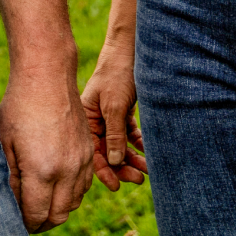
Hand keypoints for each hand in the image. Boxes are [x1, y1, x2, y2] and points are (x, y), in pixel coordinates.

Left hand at [0, 70, 96, 230]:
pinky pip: (84, 185)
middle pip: (59, 216)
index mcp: (42, 171)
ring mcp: (81, 161)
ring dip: (57, 208)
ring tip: (40, 202)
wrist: (47, 77)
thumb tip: (11, 204)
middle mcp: (66, 171)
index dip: (26, 224)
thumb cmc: (19, 107)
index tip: (16, 221)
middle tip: (27, 218)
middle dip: (42, 222)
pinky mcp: (88, 152)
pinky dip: (71, 193)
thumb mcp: (5, 143)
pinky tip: (55, 185)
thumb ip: (10, 178)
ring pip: (74, 203)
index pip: (37, 216)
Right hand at [79, 47, 147, 189]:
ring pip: (119, 145)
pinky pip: (129, 134)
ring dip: (133, 158)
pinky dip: (138, 143)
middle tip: (139, 178)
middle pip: (106, 152)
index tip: (117, 186)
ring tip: (148, 169)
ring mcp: (108, 117)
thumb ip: (114, 134)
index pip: (92, 152)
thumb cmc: (117, 74)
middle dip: (121, 167)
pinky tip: (149, 151)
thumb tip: (113, 162)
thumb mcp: (114, 106)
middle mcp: (95, 121)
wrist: (130, 49)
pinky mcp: (122, 112)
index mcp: (86, 119)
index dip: (103, 171)